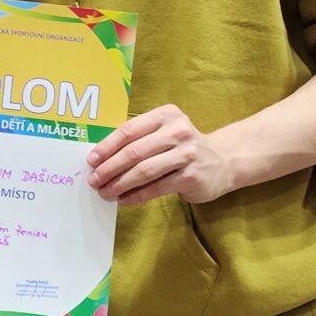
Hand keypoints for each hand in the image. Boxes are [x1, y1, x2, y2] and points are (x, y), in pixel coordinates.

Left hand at [87, 104, 236, 207]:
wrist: (223, 161)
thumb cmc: (183, 146)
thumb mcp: (165, 132)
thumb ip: (139, 139)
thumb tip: (101, 159)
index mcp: (165, 115)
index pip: (129, 130)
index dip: (107, 146)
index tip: (91, 161)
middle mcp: (177, 131)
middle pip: (134, 152)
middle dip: (109, 168)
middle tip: (94, 180)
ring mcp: (186, 154)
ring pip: (143, 171)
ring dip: (120, 184)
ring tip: (105, 192)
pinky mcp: (191, 176)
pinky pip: (156, 187)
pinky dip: (136, 195)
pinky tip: (124, 200)